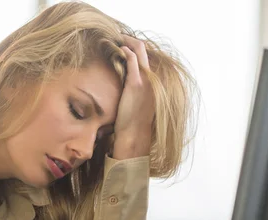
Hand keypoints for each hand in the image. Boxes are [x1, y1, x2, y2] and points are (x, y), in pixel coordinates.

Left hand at [112, 36, 155, 159]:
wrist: (134, 135)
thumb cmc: (133, 124)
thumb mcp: (137, 106)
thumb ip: (135, 94)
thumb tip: (126, 91)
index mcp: (152, 84)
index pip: (146, 58)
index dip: (135, 49)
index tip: (124, 45)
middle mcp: (151, 80)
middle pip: (144, 51)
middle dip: (131, 41)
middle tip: (118, 36)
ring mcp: (145, 81)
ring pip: (138, 51)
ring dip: (126, 42)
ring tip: (115, 38)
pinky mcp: (135, 84)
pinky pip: (132, 61)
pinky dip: (125, 51)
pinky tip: (118, 48)